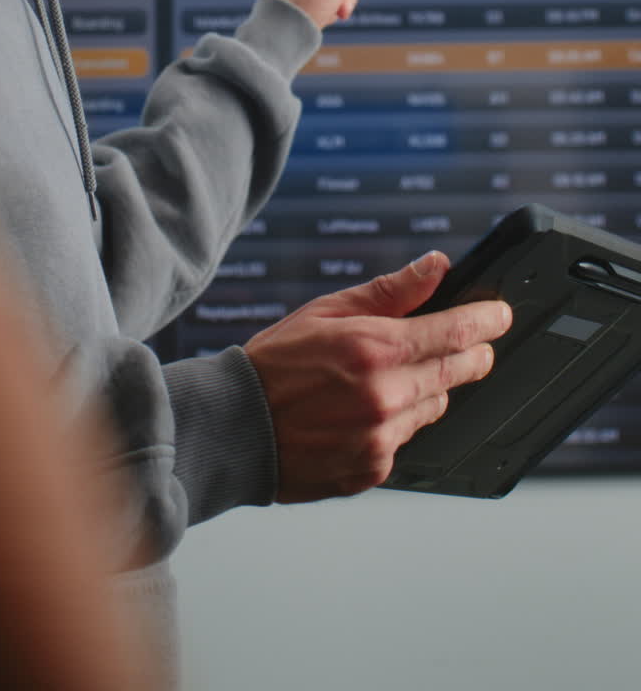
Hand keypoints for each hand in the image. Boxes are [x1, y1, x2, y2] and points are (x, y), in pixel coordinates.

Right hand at [245, 252, 512, 501]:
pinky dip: (398, 422)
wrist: (235, 427)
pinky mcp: (373, 469)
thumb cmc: (275, 363)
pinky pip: (406, 440)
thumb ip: (390, 291)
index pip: (455, 331)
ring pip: (435, 407)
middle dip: (472, 354)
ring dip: (429, 388)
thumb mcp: (328, 311)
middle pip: (457, 372)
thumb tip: (436, 267)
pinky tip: (367, 411)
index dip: (487, 320)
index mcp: (375, 349)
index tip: (502, 314)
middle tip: (476, 344)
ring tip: (394, 376)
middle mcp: (385, 397)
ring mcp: (381, 438)